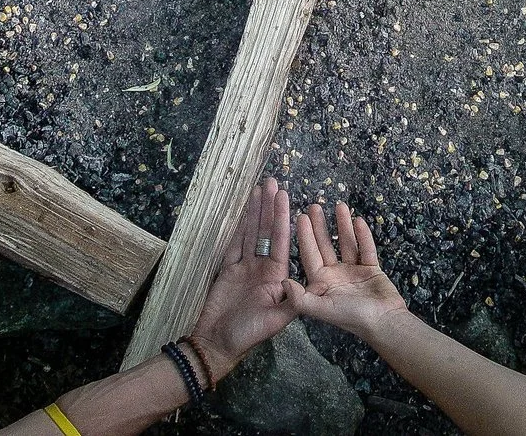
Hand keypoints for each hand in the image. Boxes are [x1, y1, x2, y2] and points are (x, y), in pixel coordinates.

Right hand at [189, 177, 300, 374]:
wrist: (217, 344)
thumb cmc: (248, 334)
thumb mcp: (275, 322)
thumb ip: (292, 303)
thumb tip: (308, 284)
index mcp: (277, 277)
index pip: (282, 241)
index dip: (282, 218)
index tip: (285, 197)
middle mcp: (263, 268)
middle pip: (267, 232)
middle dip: (269, 207)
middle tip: (272, 182)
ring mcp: (245, 267)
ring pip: (251, 233)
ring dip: (255, 212)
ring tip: (258, 188)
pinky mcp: (228, 269)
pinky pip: (234, 244)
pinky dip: (238, 227)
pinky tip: (242, 210)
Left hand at [290, 200, 407, 336]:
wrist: (383, 323)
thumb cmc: (351, 318)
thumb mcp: (322, 309)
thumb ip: (301, 298)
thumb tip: (282, 282)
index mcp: (321, 283)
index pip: (310, 255)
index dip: (305, 236)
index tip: (300, 216)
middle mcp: (335, 276)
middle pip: (326, 246)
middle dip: (320, 226)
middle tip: (314, 205)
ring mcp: (354, 271)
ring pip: (346, 243)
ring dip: (342, 226)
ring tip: (339, 205)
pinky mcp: (371, 270)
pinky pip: (366, 249)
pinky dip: (363, 235)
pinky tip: (358, 220)